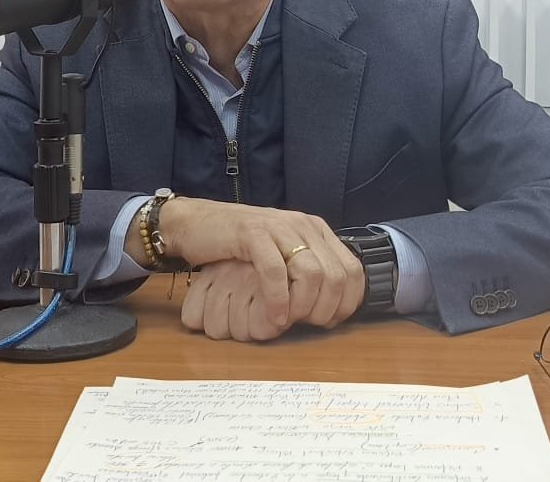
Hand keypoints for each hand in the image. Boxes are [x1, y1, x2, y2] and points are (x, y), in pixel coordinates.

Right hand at [159, 200, 365, 327]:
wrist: (196, 224)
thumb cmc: (238, 248)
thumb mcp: (282, 256)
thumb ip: (305, 272)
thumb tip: (330, 307)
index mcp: (316, 231)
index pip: (353, 271)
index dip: (348, 303)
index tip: (330, 322)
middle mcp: (303, 227)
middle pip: (337, 276)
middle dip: (326, 309)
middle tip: (307, 325)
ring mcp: (279, 228)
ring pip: (311, 273)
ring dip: (304, 306)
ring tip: (289, 322)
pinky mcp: (252, 234)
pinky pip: (275, 271)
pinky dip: (278, 299)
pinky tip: (273, 315)